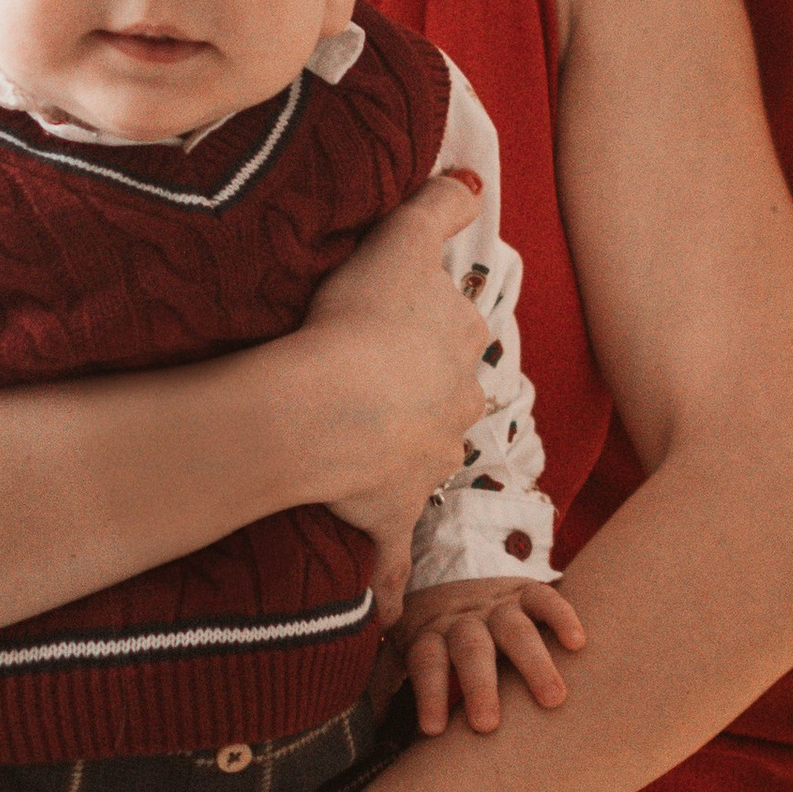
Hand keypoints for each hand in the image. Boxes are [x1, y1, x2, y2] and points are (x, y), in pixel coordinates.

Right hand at [297, 168, 490, 618]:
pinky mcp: (390, 513)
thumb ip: (437, 205)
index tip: (394, 328)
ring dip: (401, 471)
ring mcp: (425, 467)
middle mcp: (456, 412)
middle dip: (422, 402)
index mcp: (459, 349)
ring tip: (358, 465)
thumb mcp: (400, 241)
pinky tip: (383, 614)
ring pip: (423, 468)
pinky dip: (389, 587)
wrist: (320, 407)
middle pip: (447, 403)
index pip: (456, 334)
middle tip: (375, 392)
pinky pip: (392, 559)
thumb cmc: (357, 320)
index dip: (428, 329)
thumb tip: (472, 176)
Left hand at [392, 576, 586, 734]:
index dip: (429, 693)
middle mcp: (462, 620)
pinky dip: (562, 616)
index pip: (425, 662)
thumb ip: (383, 681)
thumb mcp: (401, 647)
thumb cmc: (431, 628)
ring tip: (553, 699)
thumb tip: (367, 728)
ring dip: (533, 663)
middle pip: (469, 649)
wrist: (455, 566)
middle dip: (478, 686)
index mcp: (428, 635)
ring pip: (514, 629)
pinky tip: (577, 643)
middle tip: (487, 725)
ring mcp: (497, 605)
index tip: (433, 730)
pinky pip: (545, 599)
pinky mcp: (526, 591)